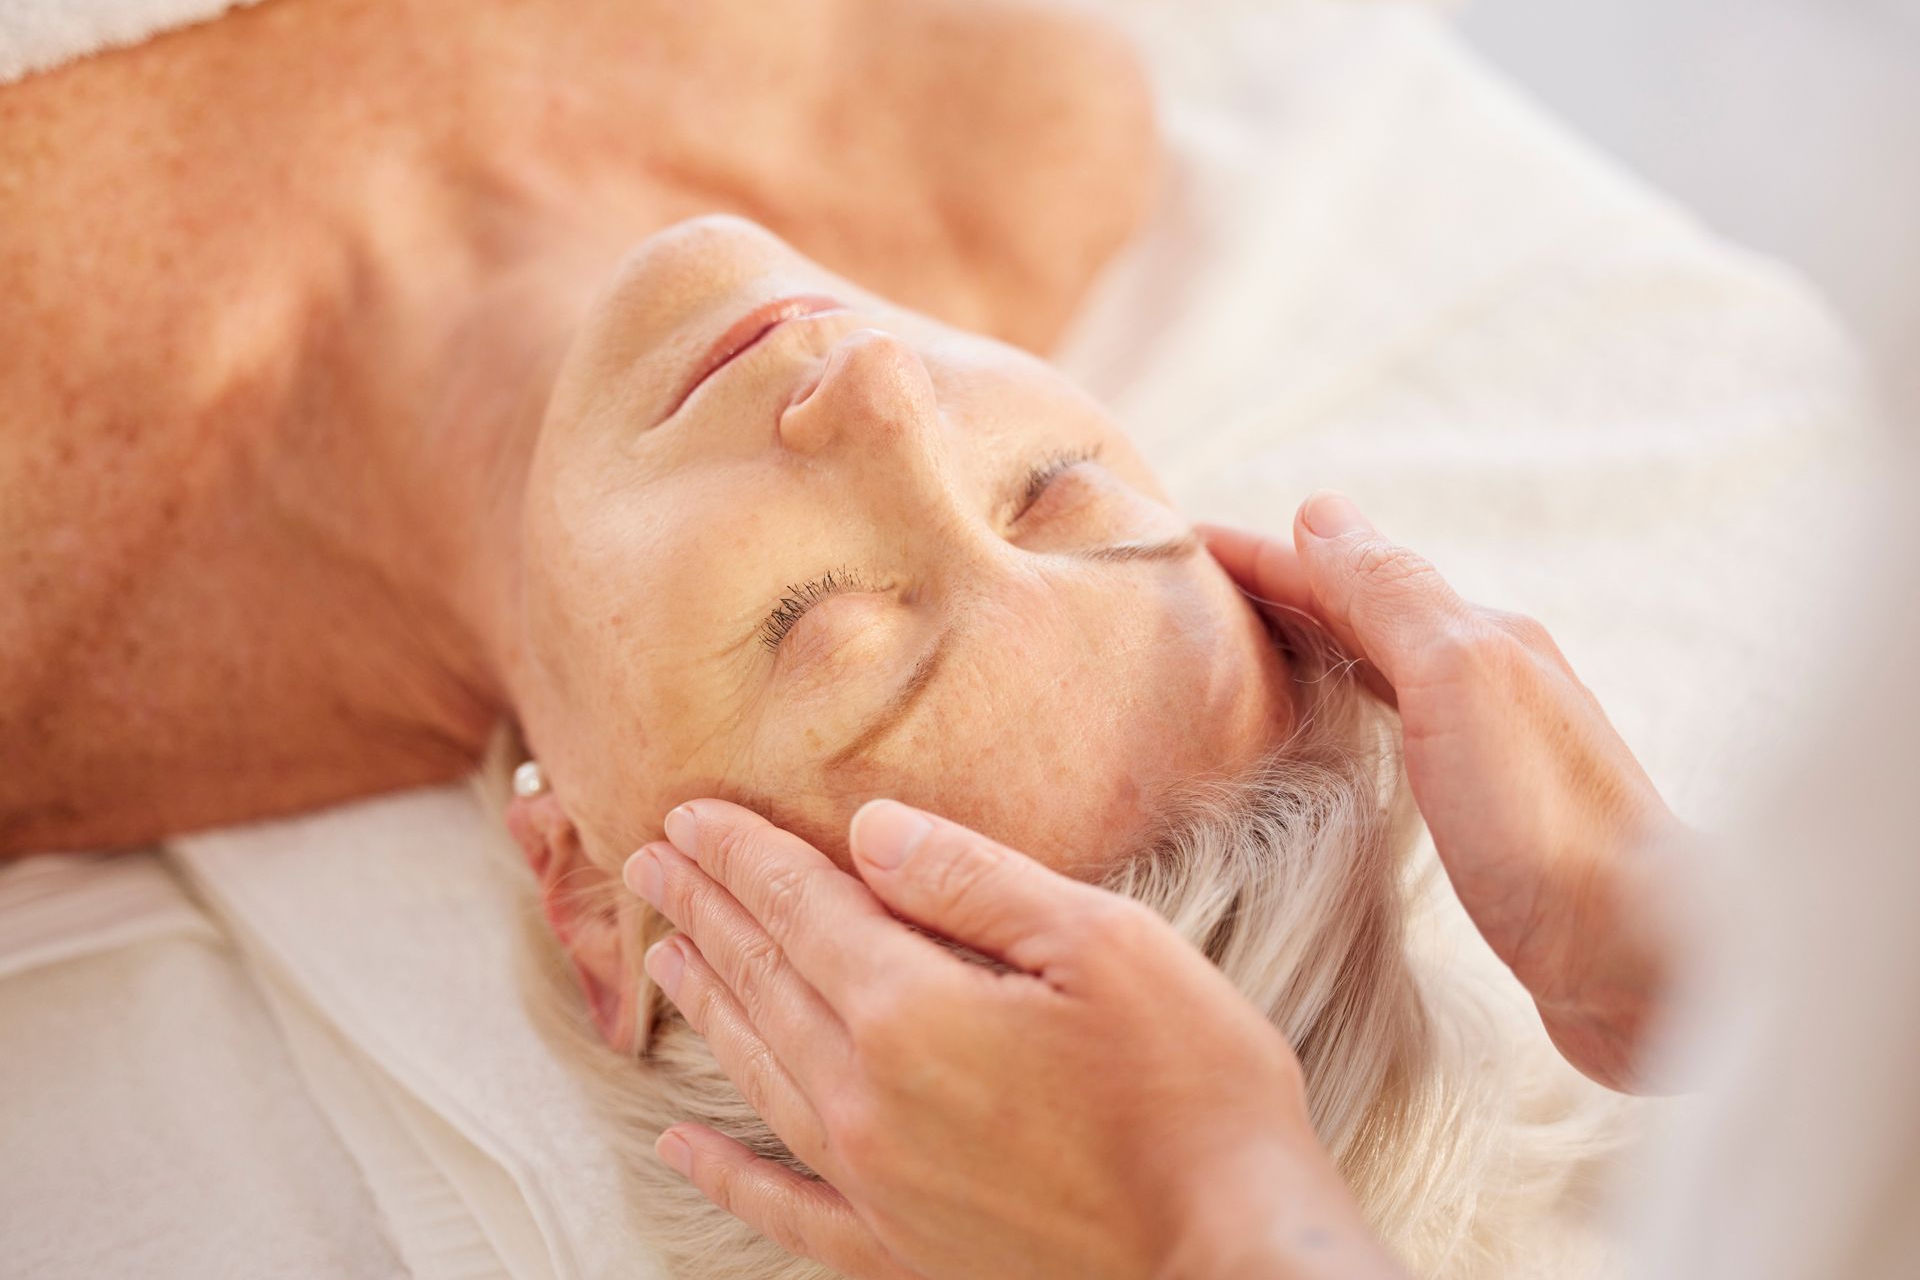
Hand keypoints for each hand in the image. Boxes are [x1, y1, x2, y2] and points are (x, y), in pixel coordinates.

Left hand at [623, 798, 1409, 1279]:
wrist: (1228, 1259)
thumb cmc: (1191, 1091)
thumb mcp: (1104, 944)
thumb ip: (972, 883)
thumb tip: (870, 834)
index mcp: (911, 1010)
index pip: (799, 907)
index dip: (740, 855)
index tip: (685, 815)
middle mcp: (865, 1099)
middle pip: (763, 980)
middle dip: (703, 911)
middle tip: (647, 861)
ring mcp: (874, 1183)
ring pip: (760, 1071)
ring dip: (707, 1004)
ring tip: (664, 956)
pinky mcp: (899, 1251)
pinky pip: (781, 1206)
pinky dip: (725, 1173)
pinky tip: (681, 1147)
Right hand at [1202, 493, 1690, 1091]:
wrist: (1646, 961)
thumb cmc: (1547, 825)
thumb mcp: (1456, 682)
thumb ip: (1390, 597)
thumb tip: (1321, 513)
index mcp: (1475, 637)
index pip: (1342, 573)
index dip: (1257, 557)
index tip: (1174, 542)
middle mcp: (1486, 679)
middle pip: (1359, 614)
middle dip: (1277, 594)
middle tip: (1188, 595)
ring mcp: (1491, 748)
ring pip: (1377, 673)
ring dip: (1309, 650)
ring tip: (1238, 657)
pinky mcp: (1490, 818)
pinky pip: (1393, 735)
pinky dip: (1342, 713)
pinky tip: (1325, 743)